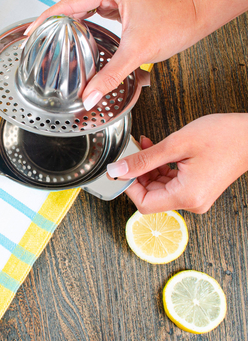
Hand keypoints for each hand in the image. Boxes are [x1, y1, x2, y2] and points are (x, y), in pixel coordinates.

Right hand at [25, 0, 199, 109]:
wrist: (194, 19)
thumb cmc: (174, 24)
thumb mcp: (137, 52)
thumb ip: (110, 77)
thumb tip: (90, 96)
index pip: (68, 3)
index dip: (47, 18)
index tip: (31, 31)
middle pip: (71, 5)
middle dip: (53, 22)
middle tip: (38, 40)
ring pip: (81, 9)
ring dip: (66, 24)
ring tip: (52, 40)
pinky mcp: (119, 5)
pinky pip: (92, 13)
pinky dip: (82, 26)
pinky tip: (75, 38)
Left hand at [107, 114, 247, 213]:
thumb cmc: (224, 137)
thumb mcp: (176, 145)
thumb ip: (144, 160)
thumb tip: (117, 170)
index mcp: (186, 196)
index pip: (144, 203)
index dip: (129, 186)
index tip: (121, 170)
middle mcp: (191, 202)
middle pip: (151, 195)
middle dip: (138, 173)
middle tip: (134, 152)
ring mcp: (195, 196)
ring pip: (159, 187)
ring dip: (148, 168)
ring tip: (146, 145)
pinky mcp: (197, 188)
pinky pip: (171, 181)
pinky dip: (161, 167)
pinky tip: (157, 151)